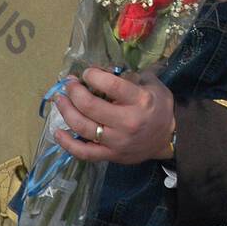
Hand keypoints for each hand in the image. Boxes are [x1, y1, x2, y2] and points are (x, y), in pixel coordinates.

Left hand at [51, 66, 175, 164]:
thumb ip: (130, 76)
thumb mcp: (152, 84)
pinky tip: (57, 132)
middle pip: (90, 106)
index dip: (93, 75)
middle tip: (69, 84)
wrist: (169, 138)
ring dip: (66, 111)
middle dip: (74, 91)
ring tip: (60, 100)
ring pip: (82, 127)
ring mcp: (117, 141)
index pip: (110, 85)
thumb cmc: (159, 107)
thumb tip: (103, 69)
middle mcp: (127, 122)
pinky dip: (67, 143)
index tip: (87, 73)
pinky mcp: (110, 156)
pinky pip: (83, 152)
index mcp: (140, 101)